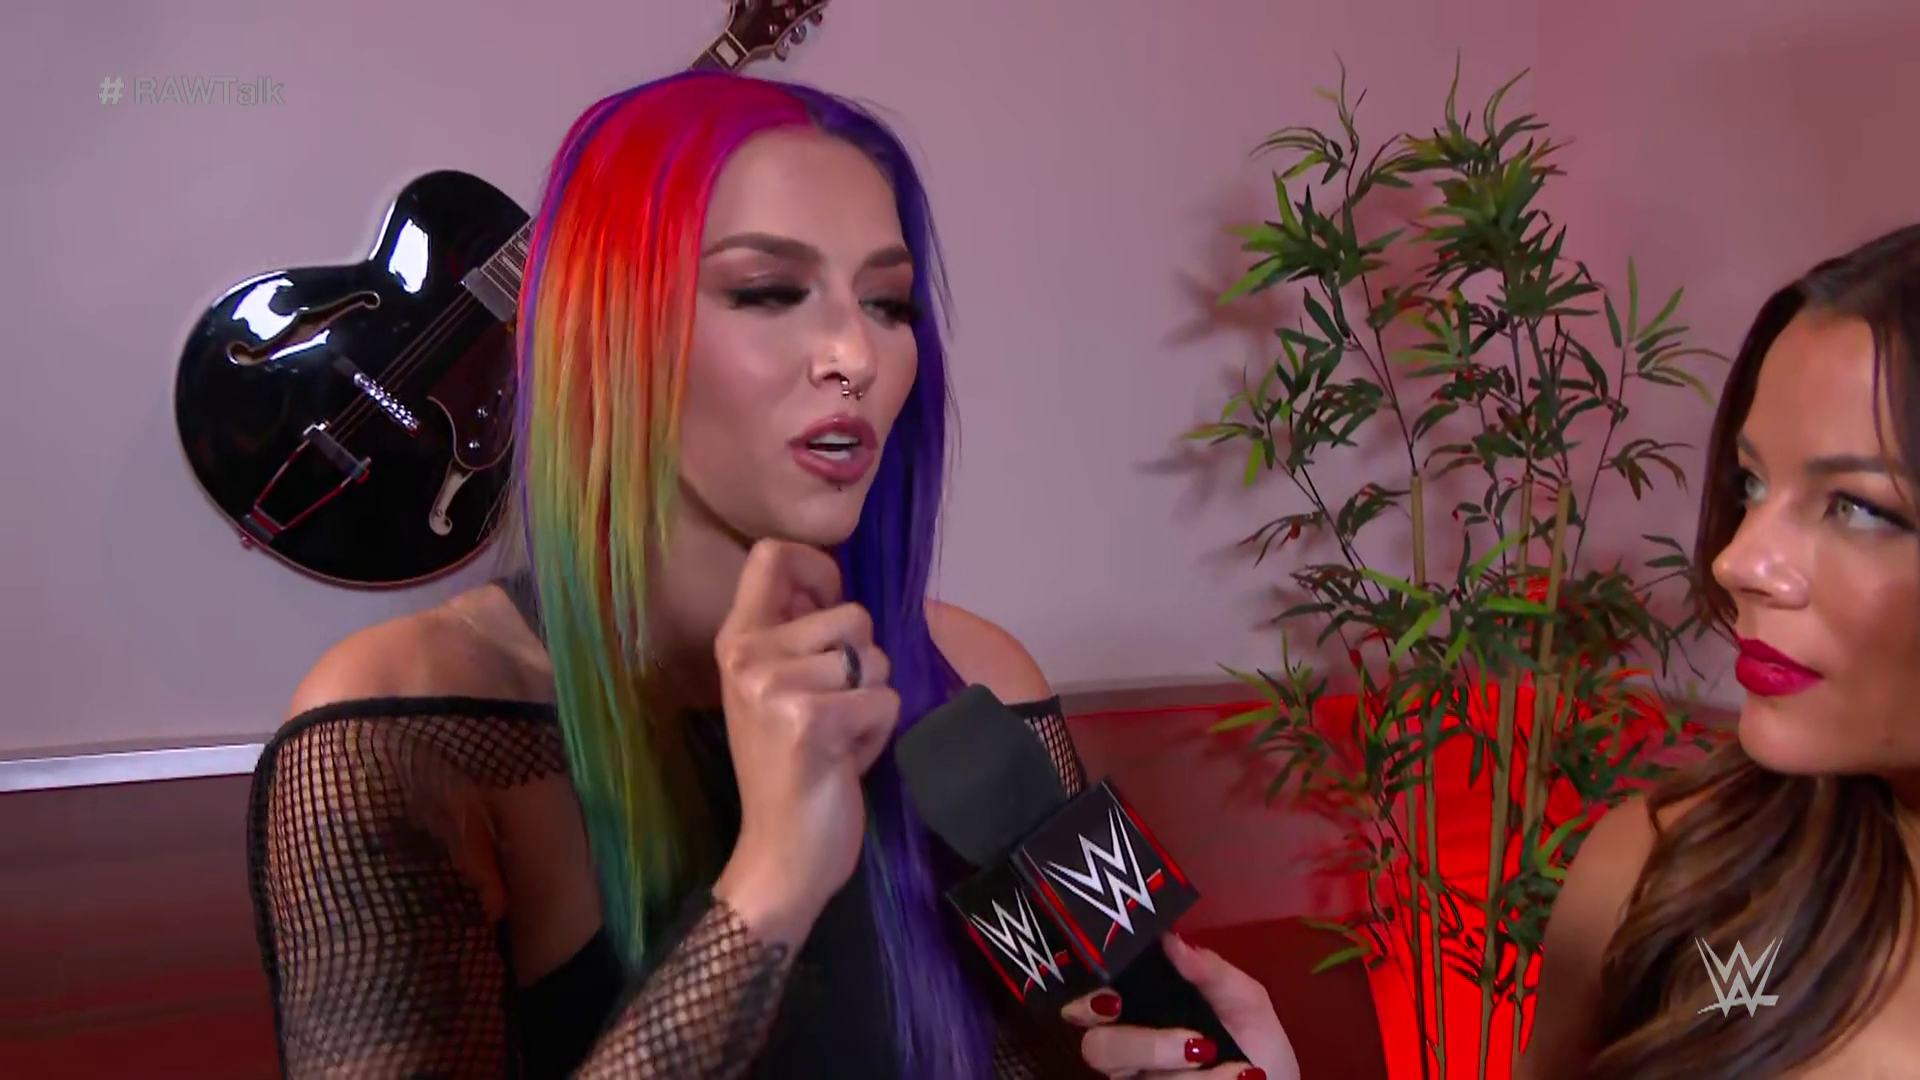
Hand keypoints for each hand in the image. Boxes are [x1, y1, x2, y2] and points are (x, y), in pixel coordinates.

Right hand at [710, 539, 899, 945]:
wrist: (780, 856)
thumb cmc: (790, 770)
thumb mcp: (777, 690)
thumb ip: (797, 635)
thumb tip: (832, 580)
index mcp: (736, 641)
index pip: (771, 556)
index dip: (819, 568)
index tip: (829, 605)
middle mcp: (748, 656)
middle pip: (852, 613)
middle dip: (865, 663)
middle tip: (832, 711)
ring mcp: (776, 688)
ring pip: (876, 659)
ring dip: (873, 701)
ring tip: (838, 736)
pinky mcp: (813, 721)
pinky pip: (886, 699)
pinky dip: (881, 732)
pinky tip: (847, 759)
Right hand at [1062, 934, 1299, 1079]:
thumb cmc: (1255, 1042)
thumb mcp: (1244, 1000)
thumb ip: (1210, 971)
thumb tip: (1171, 940)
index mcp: (1139, 1009)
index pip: (1085, 1004)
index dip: (1085, 1003)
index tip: (1115, 1001)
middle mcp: (1127, 1049)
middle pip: (1098, 1048)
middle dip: (1147, 1046)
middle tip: (1197, 1045)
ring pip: (1132, 1079)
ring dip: (1191, 1078)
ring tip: (1238, 1070)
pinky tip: (1238, 1079)